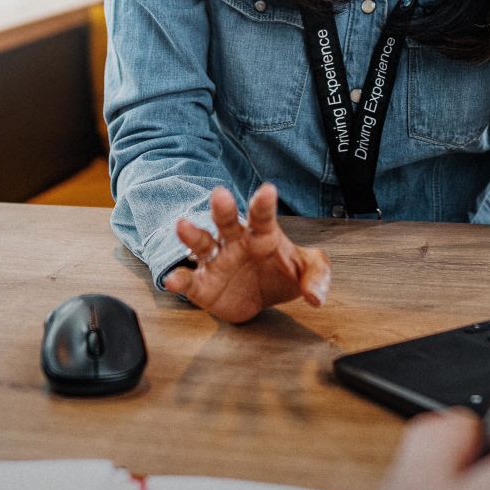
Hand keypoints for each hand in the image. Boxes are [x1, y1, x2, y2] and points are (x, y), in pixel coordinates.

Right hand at [162, 183, 330, 323]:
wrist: (261, 298)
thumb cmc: (282, 272)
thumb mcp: (307, 270)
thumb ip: (316, 277)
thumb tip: (315, 297)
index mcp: (263, 233)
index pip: (263, 215)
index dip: (264, 203)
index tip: (267, 190)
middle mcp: (235, 241)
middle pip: (227, 220)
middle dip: (223, 208)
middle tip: (220, 194)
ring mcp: (217, 261)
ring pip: (202, 244)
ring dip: (192, 235)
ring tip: (183, 225)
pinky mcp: (203, 285)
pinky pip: (190, 281)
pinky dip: (180, 280)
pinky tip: (173, 279)